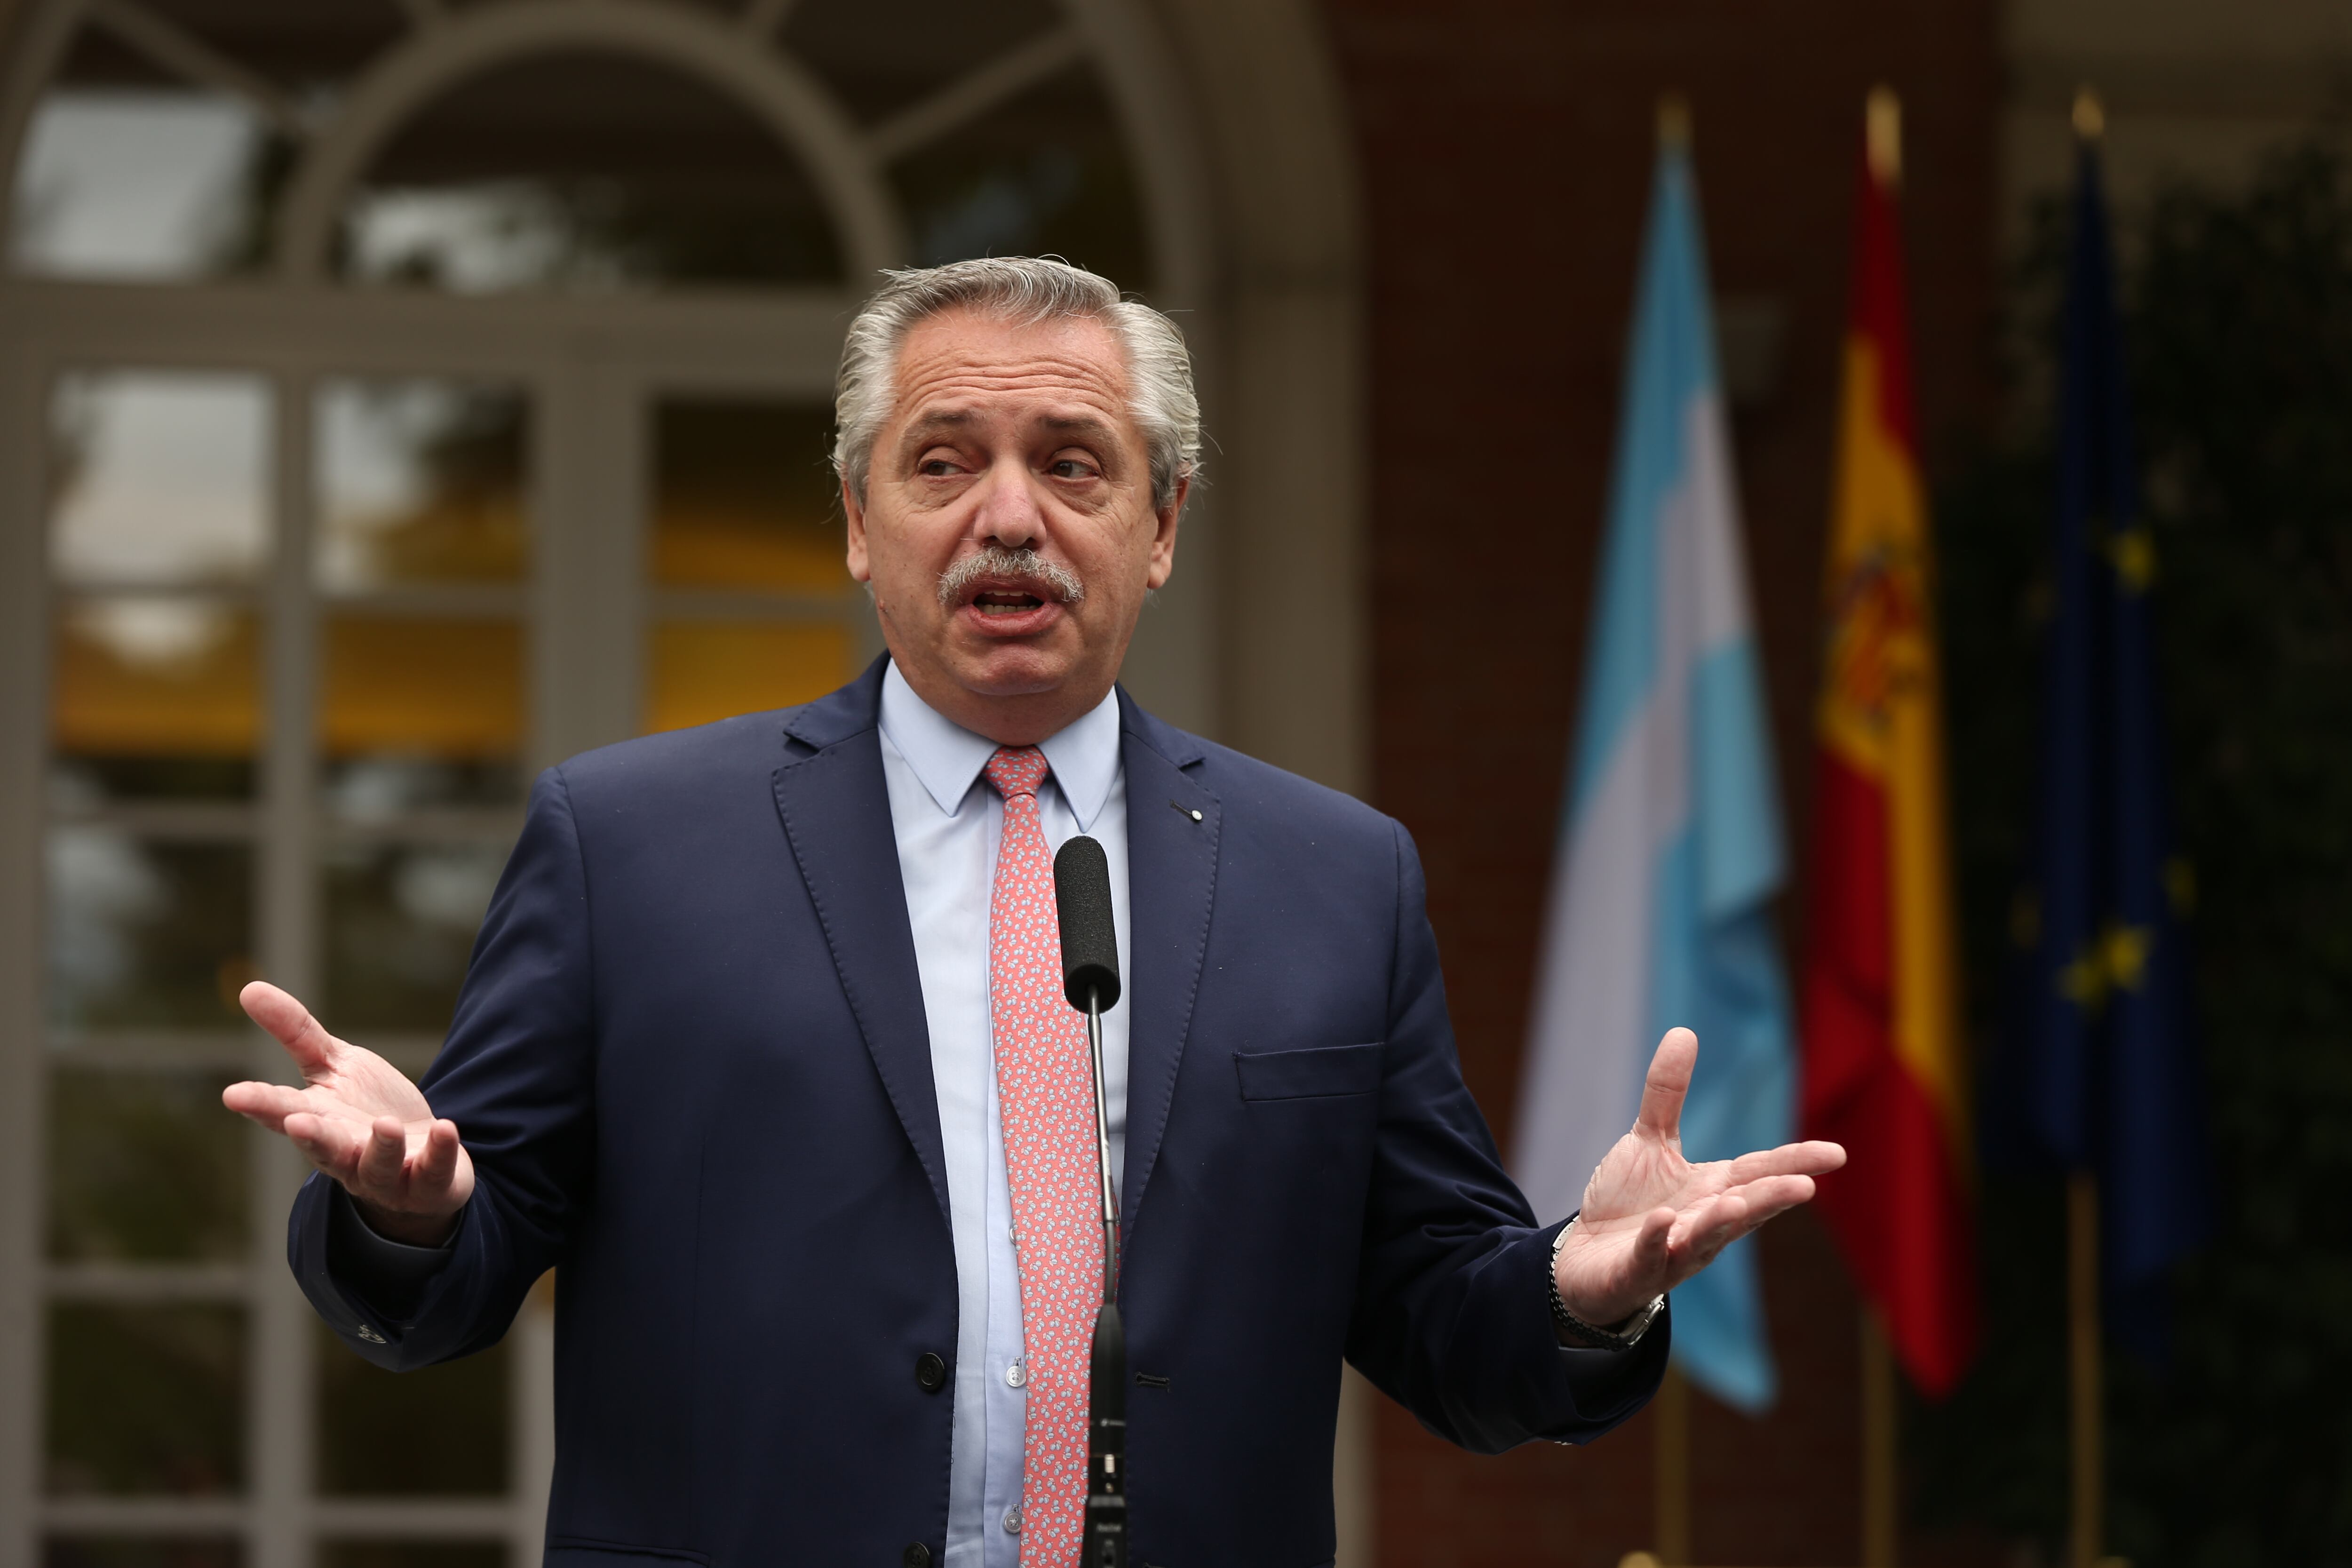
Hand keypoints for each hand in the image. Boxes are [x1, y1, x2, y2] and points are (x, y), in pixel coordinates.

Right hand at [221, 981, 472, 1245]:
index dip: (260, 1104)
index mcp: (318, 1123)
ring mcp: (387, 1174)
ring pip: (378, 1167)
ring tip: (384, 1124)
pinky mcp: (429, 1183)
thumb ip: (296, 1033)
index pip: (283, 1112)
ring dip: (382, 1148)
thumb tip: (249, 987)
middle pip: (323, 1148)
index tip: (233, 1094)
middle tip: (296, 1122)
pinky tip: (446, 1128)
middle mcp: (346, 1154)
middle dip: (310, 1137)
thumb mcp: (335, 1065)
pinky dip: (440, 1153)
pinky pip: (434, 1172)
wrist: (423, 1156)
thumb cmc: (368, 1109)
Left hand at [1551, 1027, 1844, 1327]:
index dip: (1796, 1163)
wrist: (1587, 1258)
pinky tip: (1663, 1221)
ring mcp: (1673, 1252)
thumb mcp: (1649, 1141)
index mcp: (1714, 1190)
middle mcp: (1703, 1223)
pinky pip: (1650, 1256)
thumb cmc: (1630, 1203)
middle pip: (1744, 1208)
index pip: (1760, 1172)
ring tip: (1735, 1204)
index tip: (1838, 1154)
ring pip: (1704, 1237)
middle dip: (1772, 1198)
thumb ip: (1668, 1094)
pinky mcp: (1636, 1271)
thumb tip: (1685, 1031)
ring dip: (1720, 1222)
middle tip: (1806, 1186)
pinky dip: (1656, 1240)